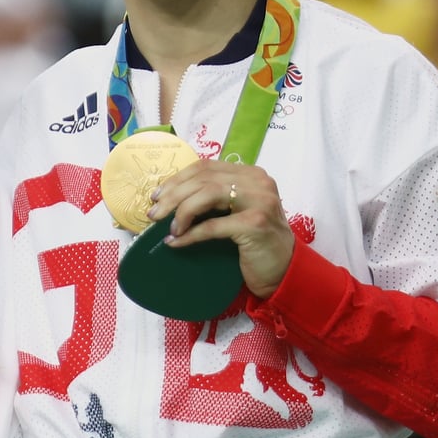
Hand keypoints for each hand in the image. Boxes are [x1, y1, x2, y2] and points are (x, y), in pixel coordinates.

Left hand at [151, 157, 294, 296]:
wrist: (283, 270)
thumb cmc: (254, 241)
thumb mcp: (234, 212)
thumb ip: (212, 199)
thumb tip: (167, 198)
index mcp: (251, 175)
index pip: (206, 167)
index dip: (177, 179)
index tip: (157, 195)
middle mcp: (258, 182)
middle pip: (203, 179)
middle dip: (172, 196)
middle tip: (154, 214)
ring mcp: (260, 201)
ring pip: (207, 195)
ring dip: (181, 212)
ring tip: (169, 228)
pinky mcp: (256, 225)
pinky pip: (213, 226)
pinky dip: (190, 234)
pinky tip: (176, 242)